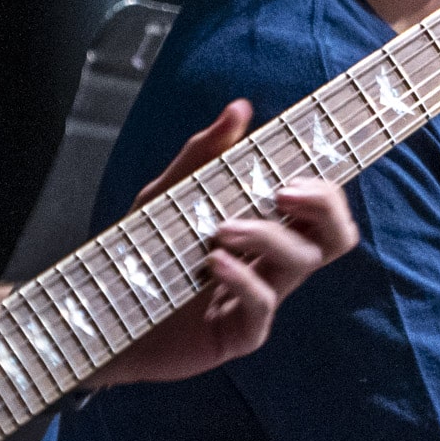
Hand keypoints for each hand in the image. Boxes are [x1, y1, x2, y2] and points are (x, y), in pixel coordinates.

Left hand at [97, 100, 358, 386]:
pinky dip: (243, 278)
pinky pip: (262, 306)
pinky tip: (213, 263)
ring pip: (302, 263)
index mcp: (268, 229)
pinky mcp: (239, 333)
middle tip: (285, 192)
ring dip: (268, 235)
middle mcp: (273, 265)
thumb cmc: (142, 254)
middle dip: (323, 207)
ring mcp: (260, 300)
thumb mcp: (167, 196)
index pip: (323, 209)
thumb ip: (203, 155)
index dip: (328, 189)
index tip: (300, 170)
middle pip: (337, 236)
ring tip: (222, 228)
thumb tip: (240, 107)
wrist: (102, 312)